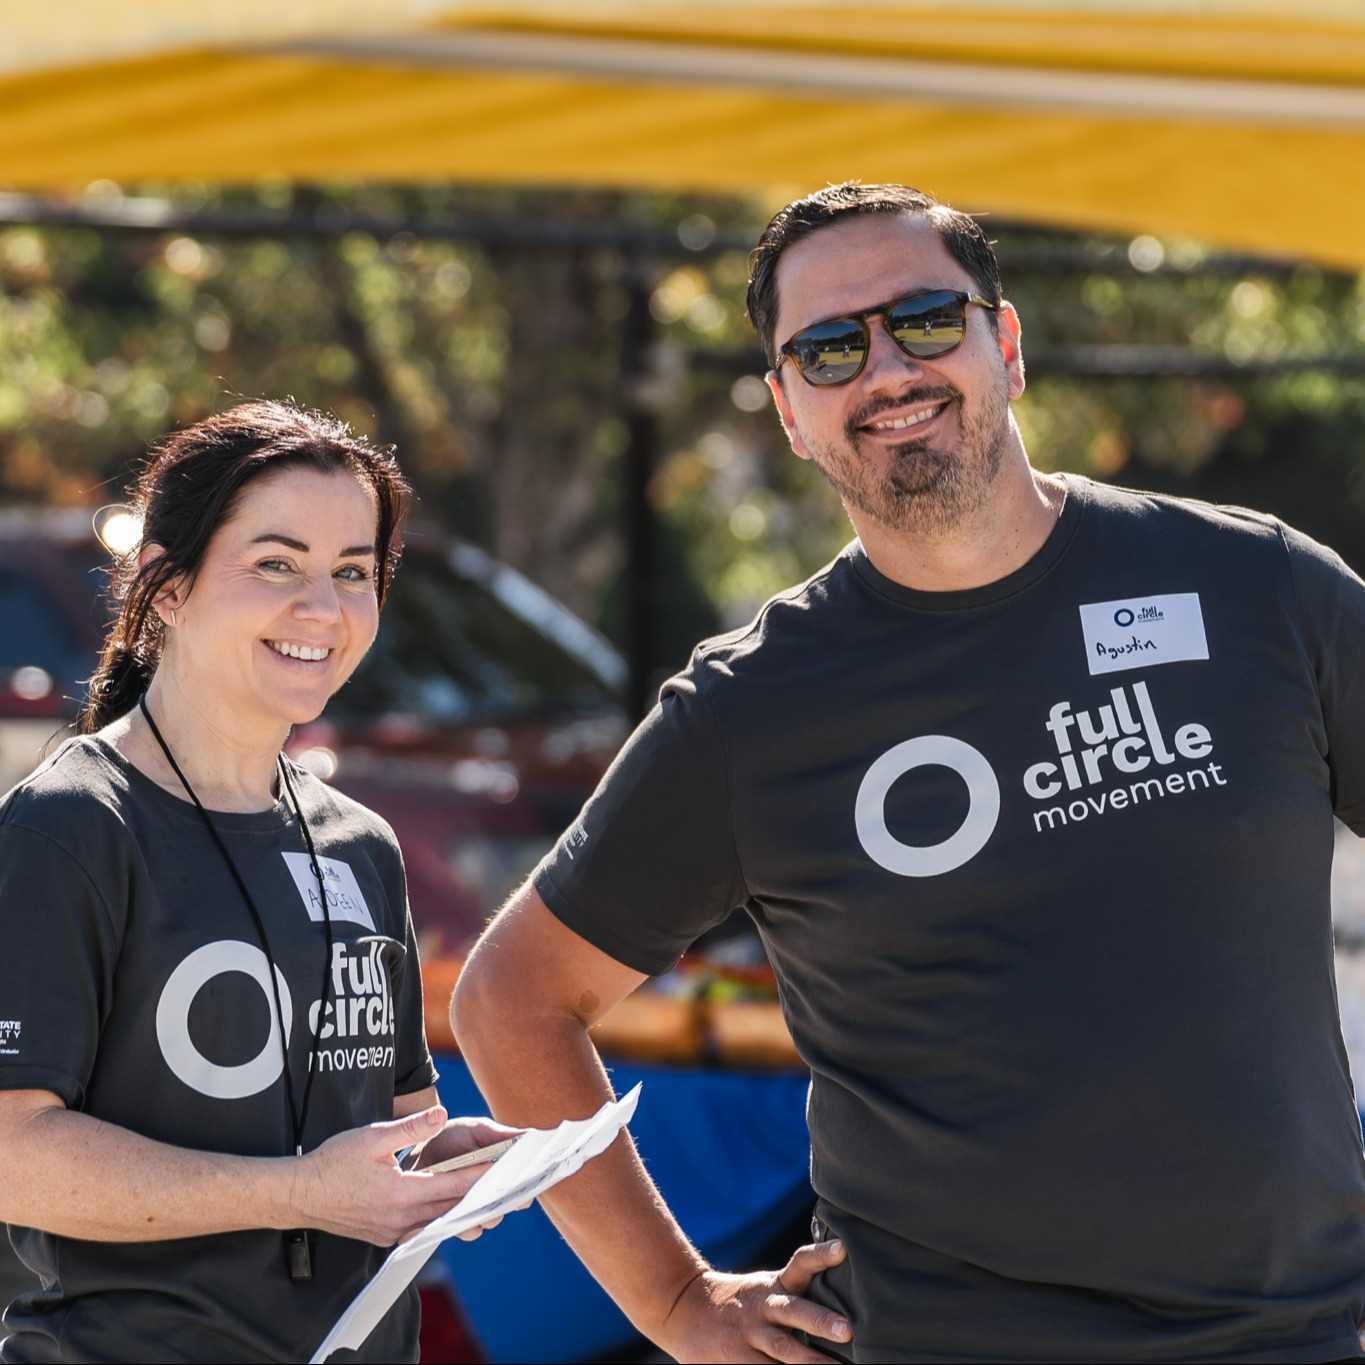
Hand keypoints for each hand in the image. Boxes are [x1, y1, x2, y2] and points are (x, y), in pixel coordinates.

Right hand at [290, 1106, 511, 1245]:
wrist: (299, 1195)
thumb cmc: (333, 1163)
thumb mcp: (373, 1137)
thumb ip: (411, 1128)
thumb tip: (441, 1114)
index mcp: (401, 1193)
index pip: (453, 1184)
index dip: (481, 1175)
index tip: (505, 1168)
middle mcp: (400, 1219)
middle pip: (451, 1207)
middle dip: (479, 1195)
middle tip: (506, 1184)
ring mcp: (392, 1231)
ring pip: (437, 1220)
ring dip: (460, 1208)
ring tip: (484, 1194)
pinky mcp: (383, 1236)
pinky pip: (420, 1227)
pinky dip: (437, 1215)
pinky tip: (447, 1205)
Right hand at [659, 1240, 851, 1363]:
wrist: (682, 1309)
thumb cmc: (741, 1303)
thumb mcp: (765, 1288)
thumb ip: (796, 1293)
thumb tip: (844, 1301)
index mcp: (774, 1286)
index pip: (800, 1264)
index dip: (820, 1256)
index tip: (843, 1249)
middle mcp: (764, 1308)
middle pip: (793, 1312)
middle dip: (819, 1322)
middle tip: (848, 1330)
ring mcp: (749, 1336)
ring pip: (781, 1350)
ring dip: (809, 1362)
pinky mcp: (737, 1362)